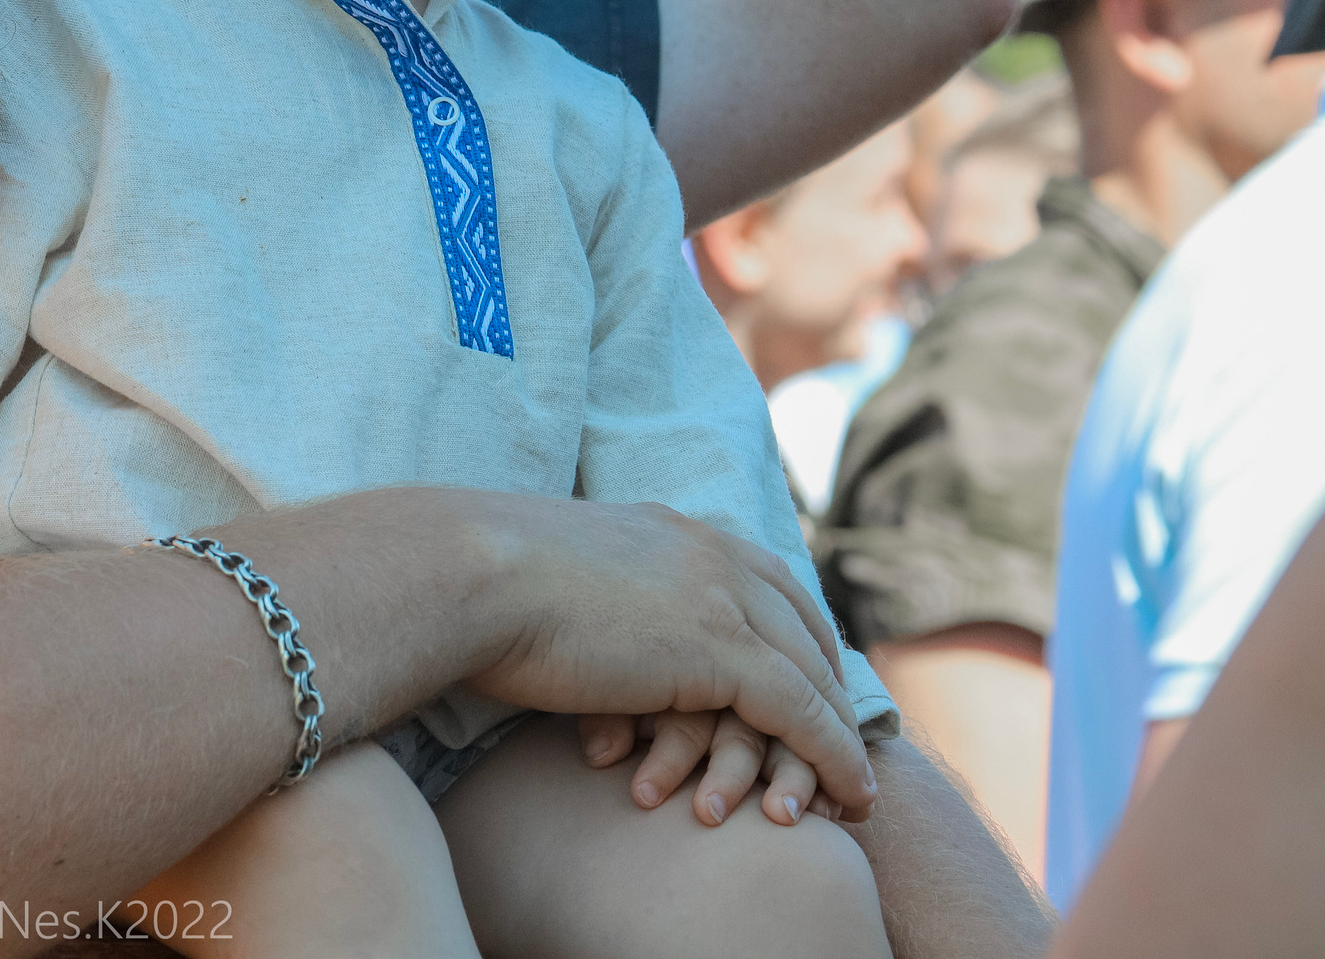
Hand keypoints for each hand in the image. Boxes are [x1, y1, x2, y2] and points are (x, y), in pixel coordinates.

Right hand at [466, 499, 875, 818]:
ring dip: (841, 734)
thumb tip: (575, 615)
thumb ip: (594, 588)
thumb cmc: (479, 579)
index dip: (793, 636)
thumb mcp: (556, 570)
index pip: (765, 582)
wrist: (468, 571)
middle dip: (830, 686)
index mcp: (673, 531)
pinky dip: (832, 755)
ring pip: (812, 674)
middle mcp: (711, 553)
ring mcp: (721, 598)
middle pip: (803, 625)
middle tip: (842, 738)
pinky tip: (847, 793)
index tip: (806, 681)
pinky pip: (801, 712)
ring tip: (856, 787)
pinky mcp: (721, 651)